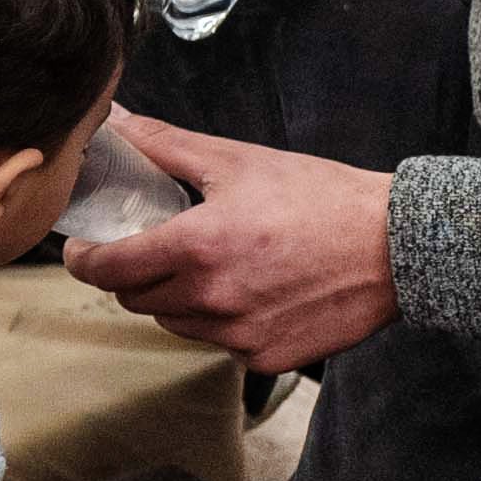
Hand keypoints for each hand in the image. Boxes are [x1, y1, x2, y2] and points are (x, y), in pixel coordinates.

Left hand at [61, 116, 398, 370]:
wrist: (395, 247)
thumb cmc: (319, 198)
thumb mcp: (237, 161)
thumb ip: (165, 147)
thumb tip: (117, 121)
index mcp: (195, 248)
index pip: (105, 270)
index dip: (85, 258)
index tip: (86, 247)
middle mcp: (211, 300)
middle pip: (136, 299)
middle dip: (133, 273)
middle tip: (155, 246)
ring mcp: (238, 335)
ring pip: (175, 323)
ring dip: (176, 299)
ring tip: (211, 265)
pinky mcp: (266, 358)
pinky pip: (219, 343)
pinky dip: (221, 321)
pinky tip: (250, 290)